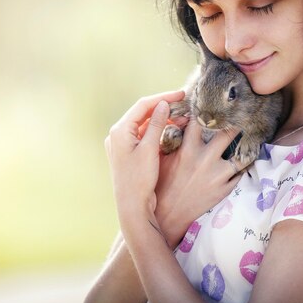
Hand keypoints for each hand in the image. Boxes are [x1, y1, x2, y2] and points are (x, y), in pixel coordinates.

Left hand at [105, 90, 184, 219]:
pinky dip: (159, 132)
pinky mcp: (129, 153)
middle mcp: (118, 135)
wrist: (132, 207)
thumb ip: (157, 124)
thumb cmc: (140, 180)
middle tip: (185, 106)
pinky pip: (145, 136)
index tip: (181, 95)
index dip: (163, 97)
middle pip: (143, 113)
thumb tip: (163, 104)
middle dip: (165, 109)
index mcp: (120, 130)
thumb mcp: (150, 149)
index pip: (143, 105)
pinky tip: (174, 131)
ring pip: (145, 125)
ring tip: (183, 118)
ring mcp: (123, 144)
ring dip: (163, 120)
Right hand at [155, 120, 251, 245]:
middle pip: (227, 134)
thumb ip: (171, 138)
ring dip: (243, 147)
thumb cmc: (162, 184)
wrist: (168, 215)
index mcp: (188, 150)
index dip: (206, 112)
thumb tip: (175, 120)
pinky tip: (242, 161)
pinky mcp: (224, 189)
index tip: (213, 108)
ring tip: (248, 140)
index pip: (200, 121)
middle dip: (234, 124)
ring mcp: (217, 175)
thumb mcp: (162, 159)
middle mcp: (205, 160)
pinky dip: (242, 167)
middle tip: (239, 118)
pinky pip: (240, 174)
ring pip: (240, 155)